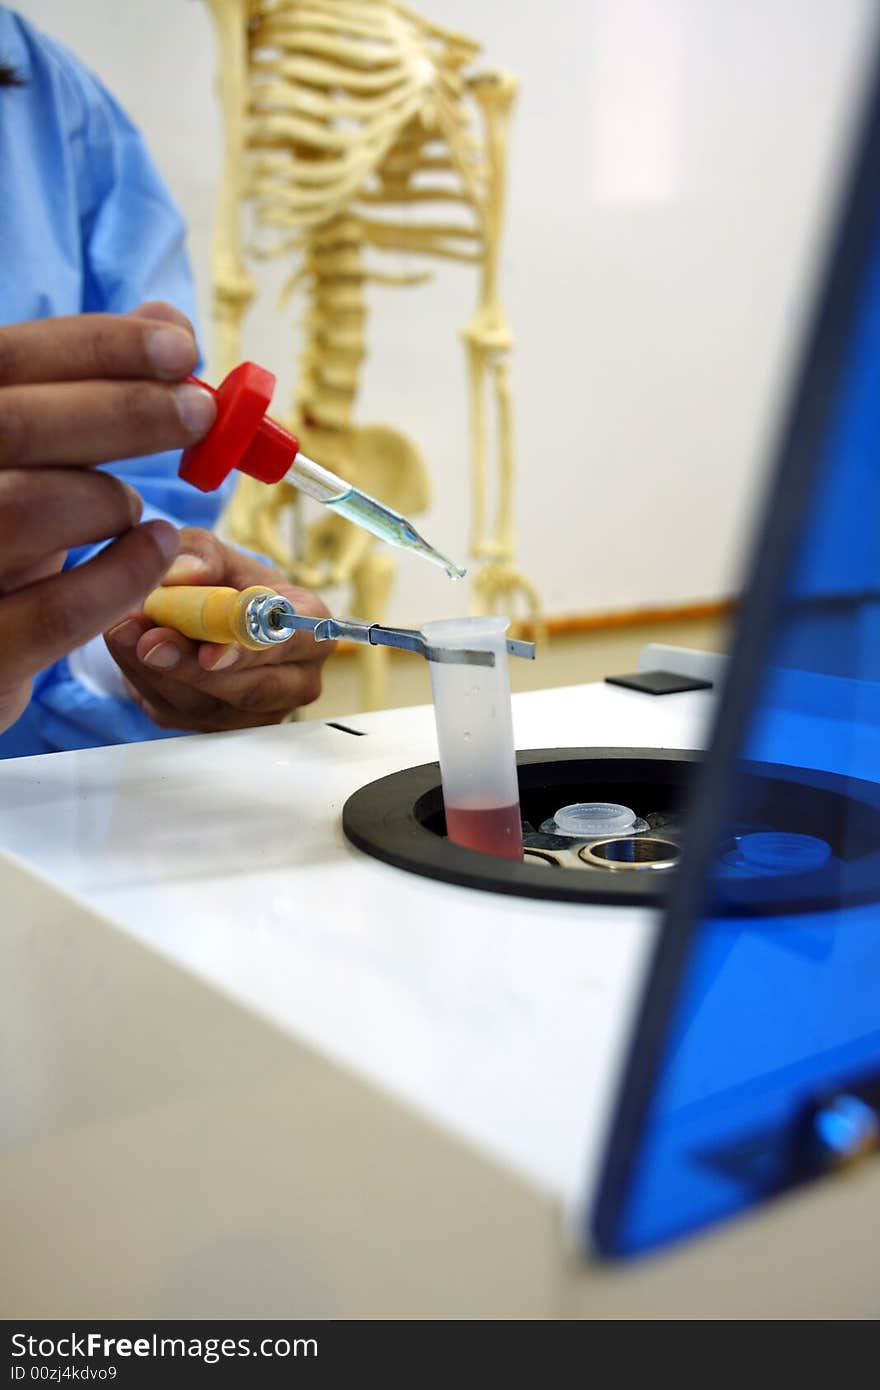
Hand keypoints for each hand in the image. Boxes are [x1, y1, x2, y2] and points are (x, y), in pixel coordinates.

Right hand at [0, 303, 216, 732]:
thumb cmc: (7, 540)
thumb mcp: (38, 459)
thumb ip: (89, 391)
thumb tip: (166, 321)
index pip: (4, 358)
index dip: (95, 346)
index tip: (179, 348)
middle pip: (12, 424)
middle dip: (122, 411)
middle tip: (198, 413)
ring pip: (27, 507)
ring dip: (108, 498)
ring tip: (132, 508)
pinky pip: (56, 611)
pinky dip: (123, 575)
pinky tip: (153, 550)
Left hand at [104, 528, 334, 731]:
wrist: (208, 616)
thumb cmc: (225, 584)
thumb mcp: (214, 554)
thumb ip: (201, 552)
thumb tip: (188, 572)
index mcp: (311, 632)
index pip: (294, 644)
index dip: (252, 649)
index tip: (210, 651)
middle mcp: (295, 681)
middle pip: (250, 689)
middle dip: (193, 669)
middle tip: (150, 643)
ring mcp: (256, 713)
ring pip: (206, 707)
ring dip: (158, 672)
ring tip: (123, 633)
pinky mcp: (215, 729)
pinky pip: (175, 713)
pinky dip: (143, 680)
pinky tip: (126, 649)